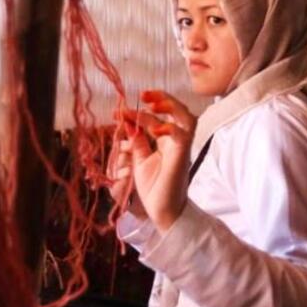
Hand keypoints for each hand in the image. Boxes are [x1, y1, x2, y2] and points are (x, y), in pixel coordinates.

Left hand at [111, 91, 196, 233]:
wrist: (164, 212)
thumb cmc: (155, 189)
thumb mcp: (140, 161)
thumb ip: (137, 142)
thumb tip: (128, 124)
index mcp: (167, 142)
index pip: (156, 118)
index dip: (138, 112)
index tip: (118, 112)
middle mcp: (177, 141)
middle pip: (179, 111)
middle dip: (162, 98)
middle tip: (142, 94)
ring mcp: (182, 148)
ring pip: (187, 118)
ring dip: (170, 106)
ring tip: (151, 103)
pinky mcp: (182, 156)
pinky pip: (182, 136)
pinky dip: (169, 128)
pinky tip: (153, 129)